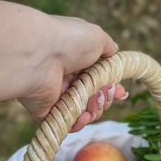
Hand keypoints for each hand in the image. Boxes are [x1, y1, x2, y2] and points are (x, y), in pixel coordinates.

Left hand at [19, 16, 127, 130]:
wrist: (39, 54)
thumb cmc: (69, 41)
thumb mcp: (97, 37)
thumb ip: (108, 48)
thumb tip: (114, 53)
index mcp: (78, 59)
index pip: (98, 78)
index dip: (112, 88)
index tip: (122, 93)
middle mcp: (66, 77)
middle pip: (93, 97)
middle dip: (104, 100)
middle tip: (104, 96)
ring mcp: (55, 94)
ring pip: (81, 112)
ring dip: (94, 112)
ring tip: (93, 107)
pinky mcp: (45, 111)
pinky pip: (65, 123)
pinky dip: (78, 123)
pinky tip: (84, 117)